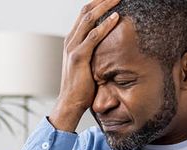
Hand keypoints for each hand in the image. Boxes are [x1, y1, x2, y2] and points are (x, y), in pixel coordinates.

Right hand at [49, 0, 120, 131]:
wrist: (70, 103)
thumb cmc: (81, 86)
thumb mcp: (87, 64)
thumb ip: (93, 53)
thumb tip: (109, 48)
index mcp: (72, 40)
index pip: (84, 14)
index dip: (98, 3)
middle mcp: (70, 40)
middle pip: (86, 11)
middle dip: (102, 0)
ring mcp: (73, 47)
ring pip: (89, 19)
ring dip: (105, 6)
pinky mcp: (78, 57)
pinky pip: (93, 37)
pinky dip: (105, 25)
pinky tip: (116, 17)